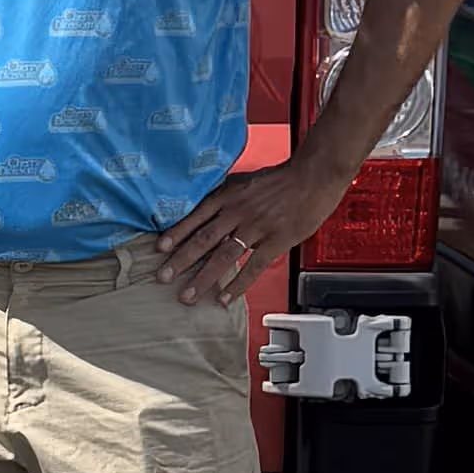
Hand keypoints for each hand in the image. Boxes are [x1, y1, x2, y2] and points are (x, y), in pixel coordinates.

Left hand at [151, 147, 343, 305]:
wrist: (313, 175)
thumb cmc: (282, 178)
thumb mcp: (245, 180)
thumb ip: (226, 196)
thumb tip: (208, 209)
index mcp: (229, 196)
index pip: (196, 216)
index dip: (176, 233)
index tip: (159, 248)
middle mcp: (238, 212)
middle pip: (203, 239)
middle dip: (180, 260)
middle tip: (163, 277)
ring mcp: (256, 227)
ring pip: (223, 256)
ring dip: (203, 278)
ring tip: (187, 295)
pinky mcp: (276, 241)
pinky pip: (253, 266)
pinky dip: (237, 284)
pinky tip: (225, 297)